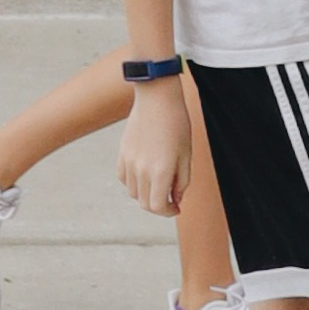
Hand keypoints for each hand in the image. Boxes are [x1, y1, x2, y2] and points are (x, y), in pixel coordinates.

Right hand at [117, 84, 189, 218]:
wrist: (157, 98)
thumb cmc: (176, 123)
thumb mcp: (186, 155)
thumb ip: (182, 181)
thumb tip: (176, 199)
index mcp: (160, 172)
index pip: (157, 207)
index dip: (168, 212)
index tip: (176, 207)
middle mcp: (141, 170)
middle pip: (144, 203)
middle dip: (159, 206)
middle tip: (170, 199)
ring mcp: (129, 162)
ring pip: (133, 192)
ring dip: (146, 194)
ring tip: (158, 184)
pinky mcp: (122, 153)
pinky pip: (124, 178)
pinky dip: (133, 182)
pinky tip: (144, 174)